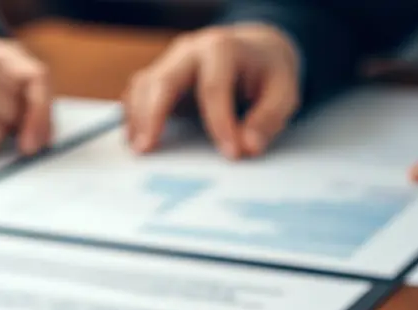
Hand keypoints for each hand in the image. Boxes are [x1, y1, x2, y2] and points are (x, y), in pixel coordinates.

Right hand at [122, 23, 300, 158]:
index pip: (214, 87)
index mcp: (222, 48)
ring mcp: (169, 61)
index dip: (220, 123)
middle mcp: (190, 51)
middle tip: (147, 149)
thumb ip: (269, 118)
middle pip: (163, 81)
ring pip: (142, 86)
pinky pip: (136, 93)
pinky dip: (133, 117)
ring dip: (137, 118)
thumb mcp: (284, 91)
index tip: (230, 154)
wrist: (253, 52)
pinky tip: (136, 139)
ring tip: (139, 149)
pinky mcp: (158, 76)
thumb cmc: (266, 73)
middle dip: (153, 115)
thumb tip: (249, 146)